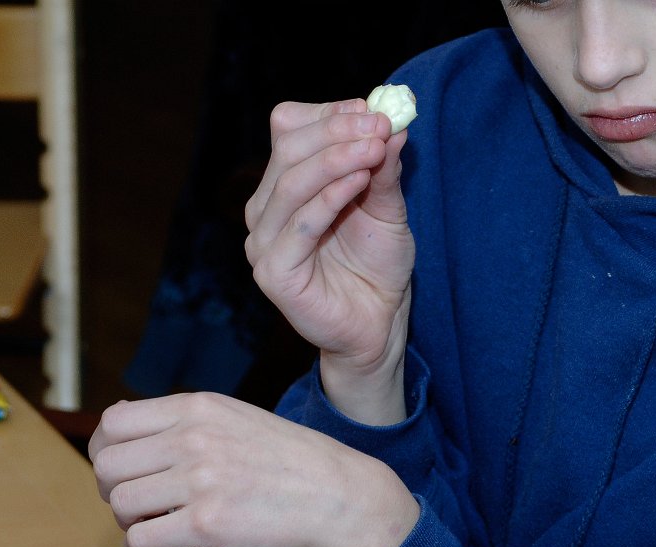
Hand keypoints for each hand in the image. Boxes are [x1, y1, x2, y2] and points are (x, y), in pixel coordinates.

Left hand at [88, 393, 419, 546]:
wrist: (345, 502)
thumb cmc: (299, 467)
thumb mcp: (241, 421)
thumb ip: (188, 422)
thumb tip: (125, 425)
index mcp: (199, 409)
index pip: (115, 423)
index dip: (107, 451)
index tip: (124, 471)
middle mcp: (193, 440)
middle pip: (107, 465)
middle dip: (113, 490)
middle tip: (138, 505)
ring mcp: (199, 483)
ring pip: (119, 503)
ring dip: (128, 521)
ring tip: (152, 527)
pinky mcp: (205, 526)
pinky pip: (139, 539)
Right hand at [245, 99, 414, 423]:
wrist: (378, 325)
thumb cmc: (377, 267)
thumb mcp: (387, 209)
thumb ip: (384, 169)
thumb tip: (391, 123)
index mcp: (285, 185)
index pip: (290, 128)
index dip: (331, 115)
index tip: (375, 112)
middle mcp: (266, 208)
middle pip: (288, 148)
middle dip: (338, 132)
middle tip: (380, 126)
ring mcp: (264, 240)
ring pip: (291, 182)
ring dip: (337, 159)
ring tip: (375, 148)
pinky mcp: (274, 271)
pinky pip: (299, 224)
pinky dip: (330, 197)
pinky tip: (359, 182)